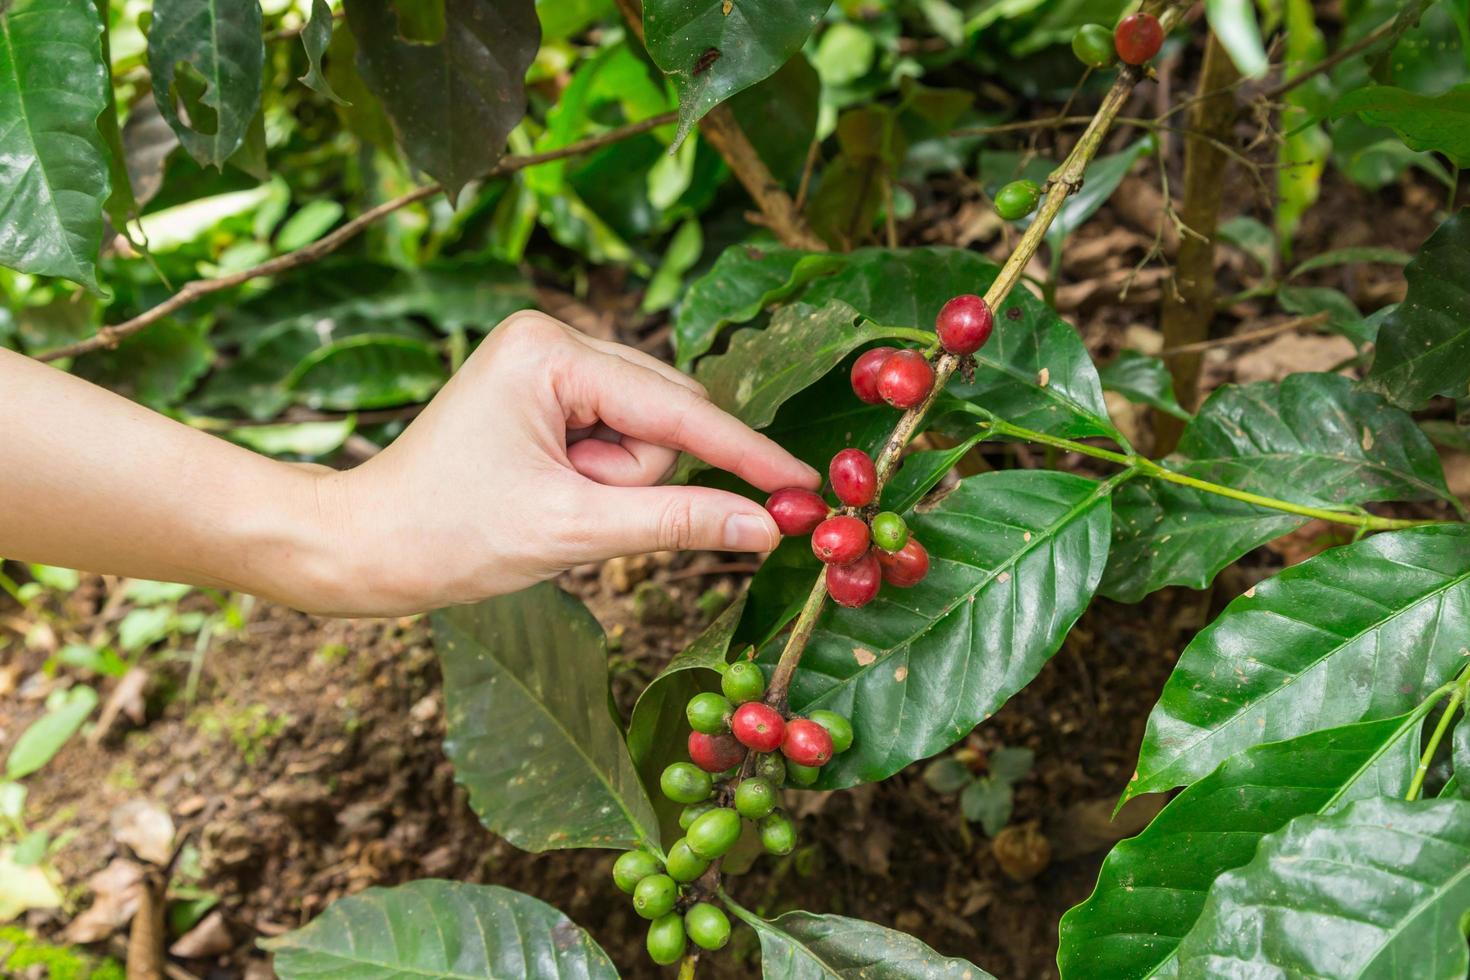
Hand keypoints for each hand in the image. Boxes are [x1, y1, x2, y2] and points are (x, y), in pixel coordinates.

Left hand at [316, 312, 819, 614]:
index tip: (804, 483)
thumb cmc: (448, 534)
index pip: (677, 409)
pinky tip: (550, 494)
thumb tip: (765, 527)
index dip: (744, 453)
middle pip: (665, 415)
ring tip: (550, 505)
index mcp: (550, 351)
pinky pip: (616, 437)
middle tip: (577, 512)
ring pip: (645, 431)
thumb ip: (676, 521)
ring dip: (616, 484)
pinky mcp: (543, 391)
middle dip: (637, 478)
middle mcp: (552, 337)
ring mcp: (546, 361)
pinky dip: (601, 478)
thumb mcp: (571, 531)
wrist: (364, 546)